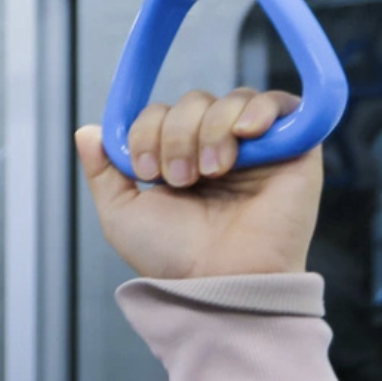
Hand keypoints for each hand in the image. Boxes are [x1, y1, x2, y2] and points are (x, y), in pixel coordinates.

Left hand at [78, 89, 322, 281]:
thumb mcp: (122, 214)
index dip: (147, 130)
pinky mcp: (295, 151)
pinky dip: (260, 109)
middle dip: (177, 134)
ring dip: (211, 129)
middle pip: (195, 101)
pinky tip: (246, 134)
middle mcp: (220, 148)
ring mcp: (258, 148)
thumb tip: (86, 131)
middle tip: (181, 179)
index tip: (146, 172)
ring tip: (211, 172)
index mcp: (181, 158)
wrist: (220, 281)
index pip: (161, 113)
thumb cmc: (173, 257)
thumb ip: (104, 170)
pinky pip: (282, 103)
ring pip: (232, 99)